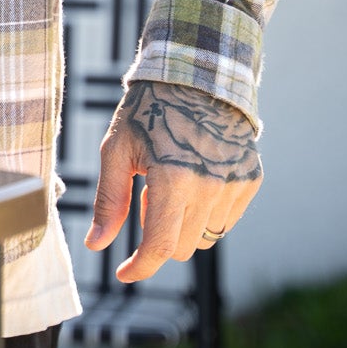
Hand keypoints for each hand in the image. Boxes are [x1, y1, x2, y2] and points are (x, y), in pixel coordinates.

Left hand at [87, 79, 261, 281]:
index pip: (161, 247)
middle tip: (147, 196)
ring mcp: (235, 186)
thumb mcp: (117, 149)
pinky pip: (225, 220)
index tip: (124, 272)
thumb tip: (95, 244)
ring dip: (183, 225)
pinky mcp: (251, 181)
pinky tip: (195, 180)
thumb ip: (109, 200)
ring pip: (204, 237)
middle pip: (182, 248)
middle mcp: (210, 188)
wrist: (197, 76)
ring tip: (171, 183)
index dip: (140, 267)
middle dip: (159, 236)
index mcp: (173, 180)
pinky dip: (206, 213)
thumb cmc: (149, 110)